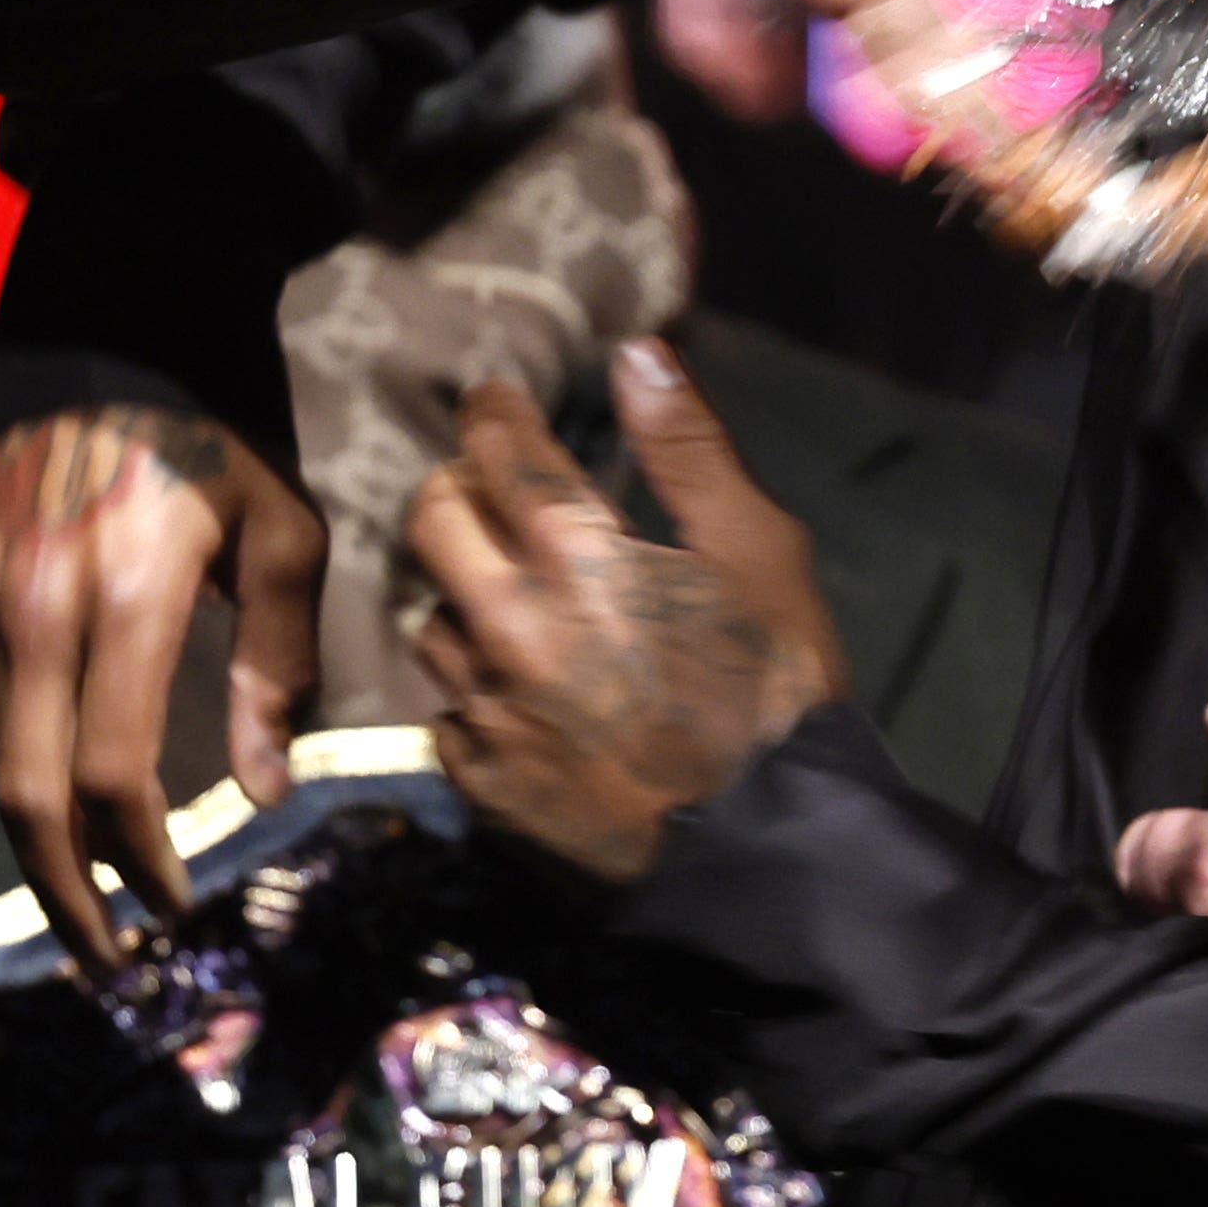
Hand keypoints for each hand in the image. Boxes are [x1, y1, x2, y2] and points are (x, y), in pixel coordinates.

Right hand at [0, 404, 322, 968]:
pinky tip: (54, 798)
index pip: (111, 778)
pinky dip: (11, 768)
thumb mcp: (285, 533)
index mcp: (123, 596)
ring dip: (34, 841)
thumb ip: (278, 667)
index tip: (179, 908)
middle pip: (26, 796)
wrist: (115, 304)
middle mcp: (33, 604)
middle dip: (65, 897)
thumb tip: (264, 790)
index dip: (143, 863)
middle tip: (108, 964)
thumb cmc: (222, 419)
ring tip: (86, 896)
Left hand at [406, 348, 843, 888]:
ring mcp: (487, 708)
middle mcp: (510, 623)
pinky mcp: (481, 781)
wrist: (771, 851)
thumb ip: (689, 450)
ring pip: (430, 616)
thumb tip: (636, 354)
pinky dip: (474, 689)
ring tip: (510, 597)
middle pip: (432, 519)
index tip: (497, 402)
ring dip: (461, 593)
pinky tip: (519, 692)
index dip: (494, 412)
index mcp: (579, 557)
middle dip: (457, 486)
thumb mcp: (760, 553)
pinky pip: (447, 710)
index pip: (499, 449)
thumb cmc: (778, 690)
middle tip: (492, 489)